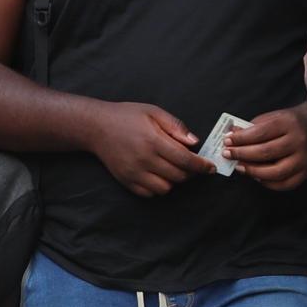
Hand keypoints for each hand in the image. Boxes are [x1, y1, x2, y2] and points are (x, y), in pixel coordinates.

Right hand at [87, 101, 212, 197]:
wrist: (96, 127)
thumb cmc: (126, 116)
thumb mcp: (153, 112)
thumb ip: (176, 127)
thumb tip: (194, 143)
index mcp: (153, 141)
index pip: (186, 160)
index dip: (202, 166)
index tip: (210, 167)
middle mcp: (144, 160)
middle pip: (179, 176)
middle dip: (190, 172)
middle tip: (191, 165)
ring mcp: (134, 173)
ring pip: (166, 188)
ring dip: (174, 181)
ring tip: (172, 169)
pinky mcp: (126, 181)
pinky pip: (149, 193)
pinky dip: (158, 187)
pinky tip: (158, 175)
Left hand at [222, 108, 306, 190]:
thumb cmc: (286, 124)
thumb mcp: (271, 118)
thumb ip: (251, 127)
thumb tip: (231, 135)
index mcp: (289, 123)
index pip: (260, 133)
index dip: (240, 139)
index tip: (226, 141)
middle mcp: (299, 141)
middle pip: (266, 152)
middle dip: (242, 154)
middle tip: (228, 154)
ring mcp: (304, 159)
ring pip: (275, 172)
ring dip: (252, 171)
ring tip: (239, 167)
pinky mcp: (305, 173)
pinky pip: (283, 184)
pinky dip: (267, 183)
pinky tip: (256, 176)